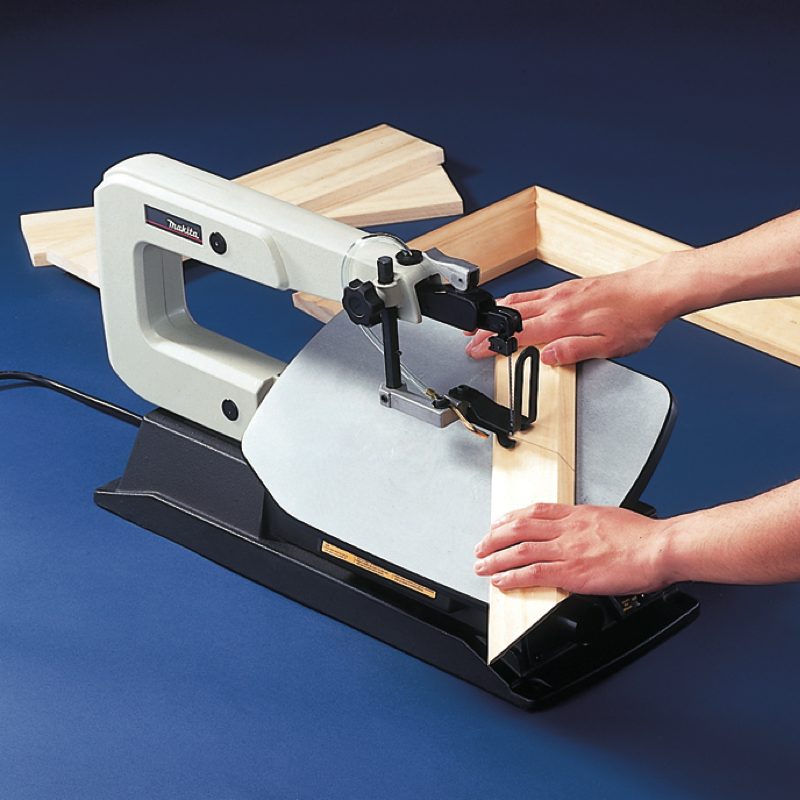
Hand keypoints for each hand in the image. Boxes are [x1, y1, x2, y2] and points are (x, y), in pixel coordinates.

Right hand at [465, 261, 675, 364]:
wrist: (654, 289)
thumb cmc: (636, 318)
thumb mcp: (609, 345)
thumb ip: (574, 350)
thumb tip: (547, 356)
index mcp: (564, 320)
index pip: (519, 334)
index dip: (495, 344)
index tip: (477, 350)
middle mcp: (559, 302)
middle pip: (512, 316)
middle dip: (486, 328)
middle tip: (469, 338)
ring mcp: (562, 292)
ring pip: (519, 301)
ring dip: (496, 313)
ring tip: (480, 321)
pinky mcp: (570, 287)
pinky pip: (533, 294)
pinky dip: (514, 301)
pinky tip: (514, 305)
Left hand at [473, 502, 670, 594]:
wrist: (659, 548)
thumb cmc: (645, 537)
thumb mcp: (611, 519)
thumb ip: (591, 525)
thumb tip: (585, 532)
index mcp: (578, 514)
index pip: (536, 511)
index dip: (512, 517)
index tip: (499, 522)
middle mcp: (567, 529)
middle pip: (519, 528)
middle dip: (495, 537)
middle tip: (481, 546)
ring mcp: (567, 549)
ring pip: (520, 550)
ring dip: (496, 558)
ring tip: (482, 565)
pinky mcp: (571, 572)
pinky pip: (533, 573)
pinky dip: (512, 576)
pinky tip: (501, 581)